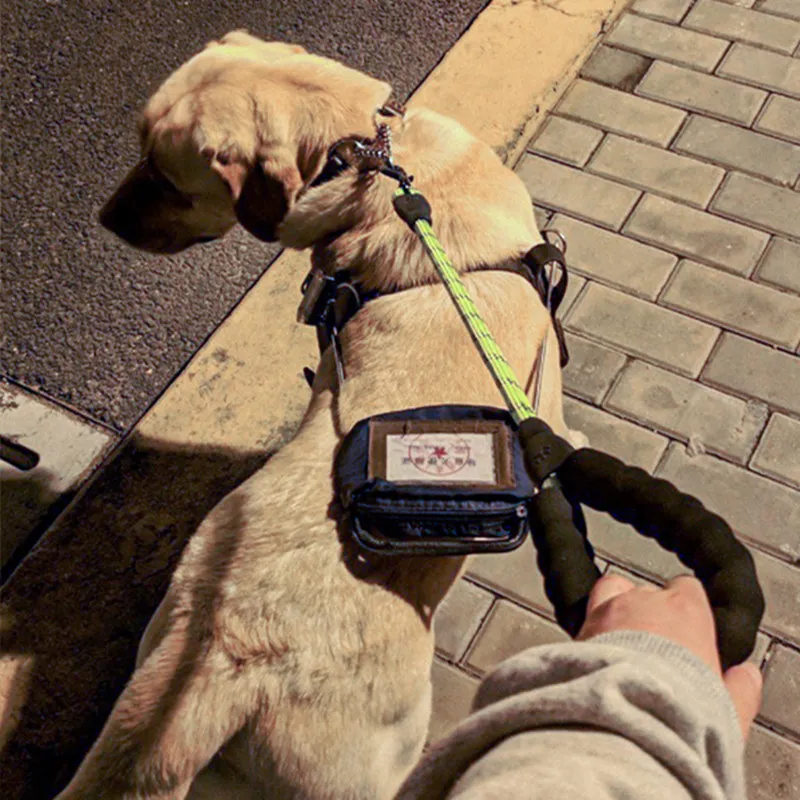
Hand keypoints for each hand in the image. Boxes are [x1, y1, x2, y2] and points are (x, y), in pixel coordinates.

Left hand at [578, 574, 762, 738]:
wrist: (627, 716)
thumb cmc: (678, 711)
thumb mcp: (726, 709)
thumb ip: (738, 688)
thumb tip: (745, 677)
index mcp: (686, 611)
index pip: (687, 589)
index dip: (685, 609)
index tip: (685, 631)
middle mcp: (643, 601)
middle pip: (643, 590)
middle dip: (644, 613)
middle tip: (647, 648)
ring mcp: (606, 611)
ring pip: (607, 593)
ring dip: (611, 612)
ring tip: (615, 644)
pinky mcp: (576, 628)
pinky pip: (580, 616)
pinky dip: (586, 630)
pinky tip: (591, 656)